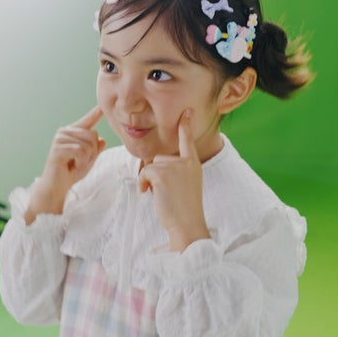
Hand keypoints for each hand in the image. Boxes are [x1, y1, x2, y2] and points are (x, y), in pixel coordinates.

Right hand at [24, 106, 105, 223]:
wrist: (56, 187)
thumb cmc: (70, 173)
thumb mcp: (87, 161)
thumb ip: (94, 150)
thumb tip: (102, 139)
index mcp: (72, 133)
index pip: (88, 121)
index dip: (96, 112)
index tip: (102, 105)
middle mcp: (65, 132)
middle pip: (92, 135)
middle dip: (92, 153)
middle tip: (80, 163)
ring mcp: (59, 139)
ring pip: (88, 144)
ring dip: (86, 159)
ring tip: (74, 165)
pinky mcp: (57, 148)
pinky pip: (80, 151)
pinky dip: (81, 163)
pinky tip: (72, 167)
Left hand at [138, 109, 209, 251]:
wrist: (187, 225)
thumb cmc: (184, 210)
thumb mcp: (186, 185)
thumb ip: (176, 172)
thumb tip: (153, 166)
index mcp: (193, 164)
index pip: (188, 141)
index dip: (185, 126)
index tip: (187, 111)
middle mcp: (185, 162)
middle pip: (159, 158)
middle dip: (156, 174)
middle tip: (166, 193)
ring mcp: (174, 166)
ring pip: (151, 166)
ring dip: (150, 181)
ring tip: (162, 196)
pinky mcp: (161, 173)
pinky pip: (144, 172)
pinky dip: (144, 184)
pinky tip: (150, 194)